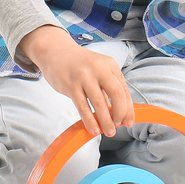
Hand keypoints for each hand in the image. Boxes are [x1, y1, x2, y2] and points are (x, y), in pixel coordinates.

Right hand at [18, 25, 134, 136]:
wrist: (55, 51)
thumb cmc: (79, 63)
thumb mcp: (98, 69)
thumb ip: (107, 88)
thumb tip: (118, 112)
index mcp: (110, 65)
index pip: (124, 90)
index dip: (128, 109)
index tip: (129, 122)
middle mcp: (99, 69)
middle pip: (116, 94)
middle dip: (120, 114)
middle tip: (118, 125)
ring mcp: (84, 77)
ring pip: (99, 103)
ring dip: (105, 121)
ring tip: (108, 131)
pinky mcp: (71, 85)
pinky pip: (83, 107)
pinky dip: (90, 120)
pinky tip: (93, 129)